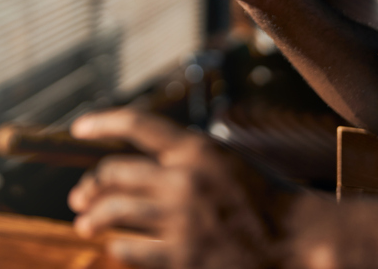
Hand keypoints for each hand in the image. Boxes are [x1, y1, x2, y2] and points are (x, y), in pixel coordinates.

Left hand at [68, 108, 276, 268]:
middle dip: (90, 184)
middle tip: (80, 195)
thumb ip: (185, 159)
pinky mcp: (181, 257)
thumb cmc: (264, 200)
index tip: (79, 128)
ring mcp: (180, 220)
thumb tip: (139, 165)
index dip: (103, 122)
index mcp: (197, 150)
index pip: (138, 125)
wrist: (298, 242)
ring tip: (85, 223)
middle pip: (114, 173)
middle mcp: (183, 180)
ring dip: (93, 217)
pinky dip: (118, 246)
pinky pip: (130, 249)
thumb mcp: (226, 162)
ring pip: (113, 212)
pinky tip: (116, 245)